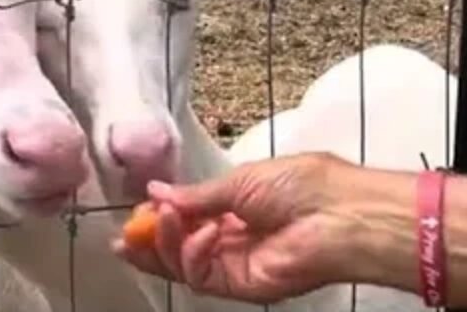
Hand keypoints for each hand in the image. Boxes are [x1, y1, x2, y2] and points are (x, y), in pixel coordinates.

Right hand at [112, 153, 355, 304]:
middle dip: (150, 240)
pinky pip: (201, 276)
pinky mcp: (240, 285)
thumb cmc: (300, 185)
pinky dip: (191, 256)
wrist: (338, 215)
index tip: (138, 207)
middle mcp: (233, 238)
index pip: (188, 218)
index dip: (161, 215)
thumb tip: (156, 191)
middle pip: (179, 247)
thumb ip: (195, 195)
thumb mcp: (239, 180)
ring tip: (160, 220)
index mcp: (237, 207)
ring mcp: (235, 264)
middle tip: (128, 231)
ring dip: (165, 243)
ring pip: (183, 264)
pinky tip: (201, 235)